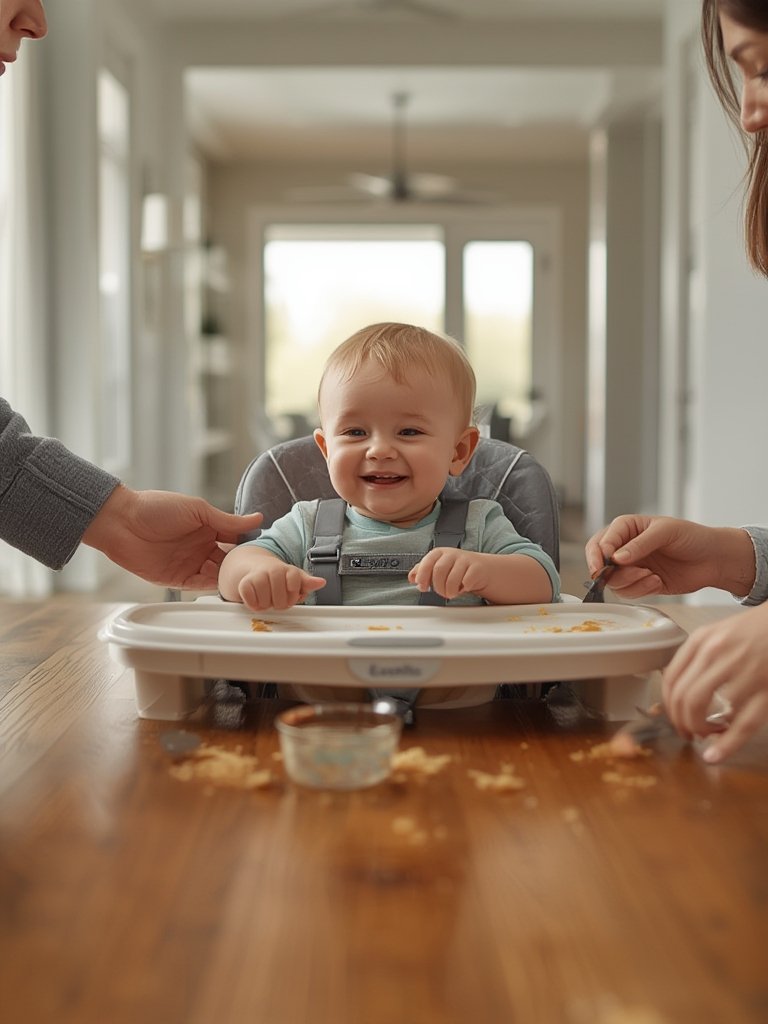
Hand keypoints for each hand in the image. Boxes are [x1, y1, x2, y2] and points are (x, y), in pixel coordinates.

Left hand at [82, 485, 263, 589]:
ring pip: (216, 576)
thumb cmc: (157, 508)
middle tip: (257, 574)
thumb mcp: (198, 510)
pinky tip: (222, 585)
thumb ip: (227, 521)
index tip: (265, 555)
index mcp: (209, 529)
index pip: (236, 541)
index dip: (248, 548)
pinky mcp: (176, 579)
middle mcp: (201, 548)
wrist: (121, 522)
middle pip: (228, 562)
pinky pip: (199, 586)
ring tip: (242, 581)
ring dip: (228, 578)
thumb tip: (258, 519)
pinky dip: (211, 586)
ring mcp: (190, 564)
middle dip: (241, 568)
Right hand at [236, 562, 325, 611]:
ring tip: (267, 598)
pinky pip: (250, 601)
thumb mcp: (297, 579)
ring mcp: (258, 576)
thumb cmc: (280, 578)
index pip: (294, 584)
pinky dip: (254, 604)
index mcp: (288, 570)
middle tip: (277, 598)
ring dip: (267, 605)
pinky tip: (257, 599)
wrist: (256, 568)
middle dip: (280, 603)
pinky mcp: (245, 583)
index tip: (290, 594)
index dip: (293, 595)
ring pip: (265, 601)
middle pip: (280, 599)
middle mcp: (273, 570)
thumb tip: (321, 582)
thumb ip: (308, 583)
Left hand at [409, 548, 490, 600]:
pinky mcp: (477, 568)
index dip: (423, 576)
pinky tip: (463, 588)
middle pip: (439, 570)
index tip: (422, 587)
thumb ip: (423, 571)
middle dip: (438, 586)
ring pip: (452, 579)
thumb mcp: (438, 567)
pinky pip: (466, 582)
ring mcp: (466, 559)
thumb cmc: (457, 569)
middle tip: (441, 592)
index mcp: (440, 552)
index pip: (427, 562)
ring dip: (449, 591)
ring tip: (451, 593)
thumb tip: (412, 577)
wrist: (483, 569)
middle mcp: (452, 554)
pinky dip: (463, 589)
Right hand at [585, 515, 754, 598]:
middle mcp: (625, 548)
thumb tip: (617, 557)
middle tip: (619, 575)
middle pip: (600, 563)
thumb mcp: (666, 532)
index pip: (601, 541)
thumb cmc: (692, 537)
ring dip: (630, 581)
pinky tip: (657, 581)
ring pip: (613, 581)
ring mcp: (632, 567)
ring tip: (650, 575)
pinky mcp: (641, 584)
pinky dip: (640, 590)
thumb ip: (640, 544)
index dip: (599, 553)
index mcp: (627, 528)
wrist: (714, 559)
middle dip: (608, 572)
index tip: (605, 563)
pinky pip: (628, 593)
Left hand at [662, 603, 767, 762]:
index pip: (670, 678)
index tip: (673, 717)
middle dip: (680, 722)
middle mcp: (716, 652)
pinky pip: (741, 724)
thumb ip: (699, 657)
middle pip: (682, 696)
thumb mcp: (720, 633)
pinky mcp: (765, 689)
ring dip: (698, 729)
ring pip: (701, 708)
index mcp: (702, 639)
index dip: (668, 705)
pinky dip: (726, 744)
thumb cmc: (755, 630)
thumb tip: (680, 691)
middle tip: (687, 732)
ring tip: (706, 734)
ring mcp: (741, 670)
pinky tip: (716, 755)